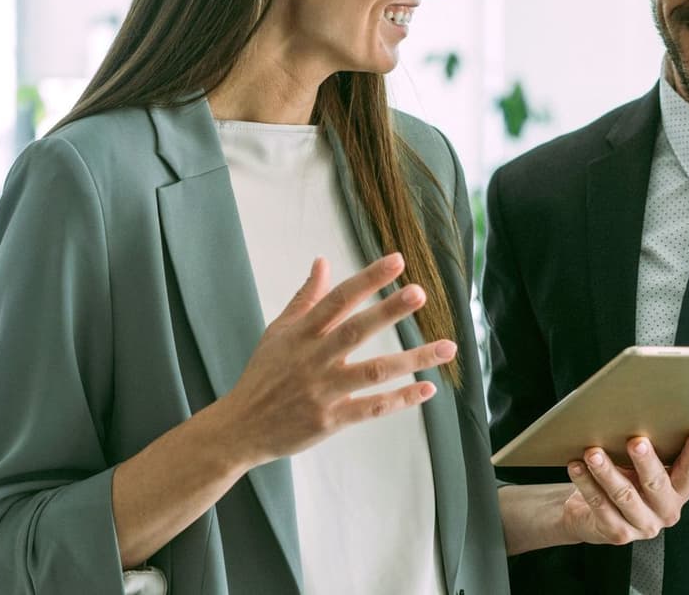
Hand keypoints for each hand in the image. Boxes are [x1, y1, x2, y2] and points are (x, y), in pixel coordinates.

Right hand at [211, 254, 454, 467]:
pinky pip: (372, 408)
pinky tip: (427, 388)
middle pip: (356, 330)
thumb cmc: (262, 376)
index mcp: (301, 334)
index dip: (368, 278)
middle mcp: (313, 359)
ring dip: (413, 358)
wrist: (241, 428)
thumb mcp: (277, 332)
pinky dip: (401, 399)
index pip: (338, 298)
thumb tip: (322, 262)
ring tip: (447, 347)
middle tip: (420, 293)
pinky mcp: (330, 420)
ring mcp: (323, 391)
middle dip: (389, 311)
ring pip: (374, 371)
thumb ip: (305, 297)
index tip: (397, 260)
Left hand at [557, 432, 688, 545]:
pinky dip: (586, 483)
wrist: (592, 518)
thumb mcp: (639, 470)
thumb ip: (648, 454)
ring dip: (607, 471)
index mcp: (677, 492)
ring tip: (594, 453)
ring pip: (624, 495)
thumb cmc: (622, 484)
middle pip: (656, 484)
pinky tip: (577, 467)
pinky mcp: (618, 533)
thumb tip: (638, 419)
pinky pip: (600, 505)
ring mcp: (643, 525)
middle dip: (645, 461)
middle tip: (636, 442)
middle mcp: (665, 511)